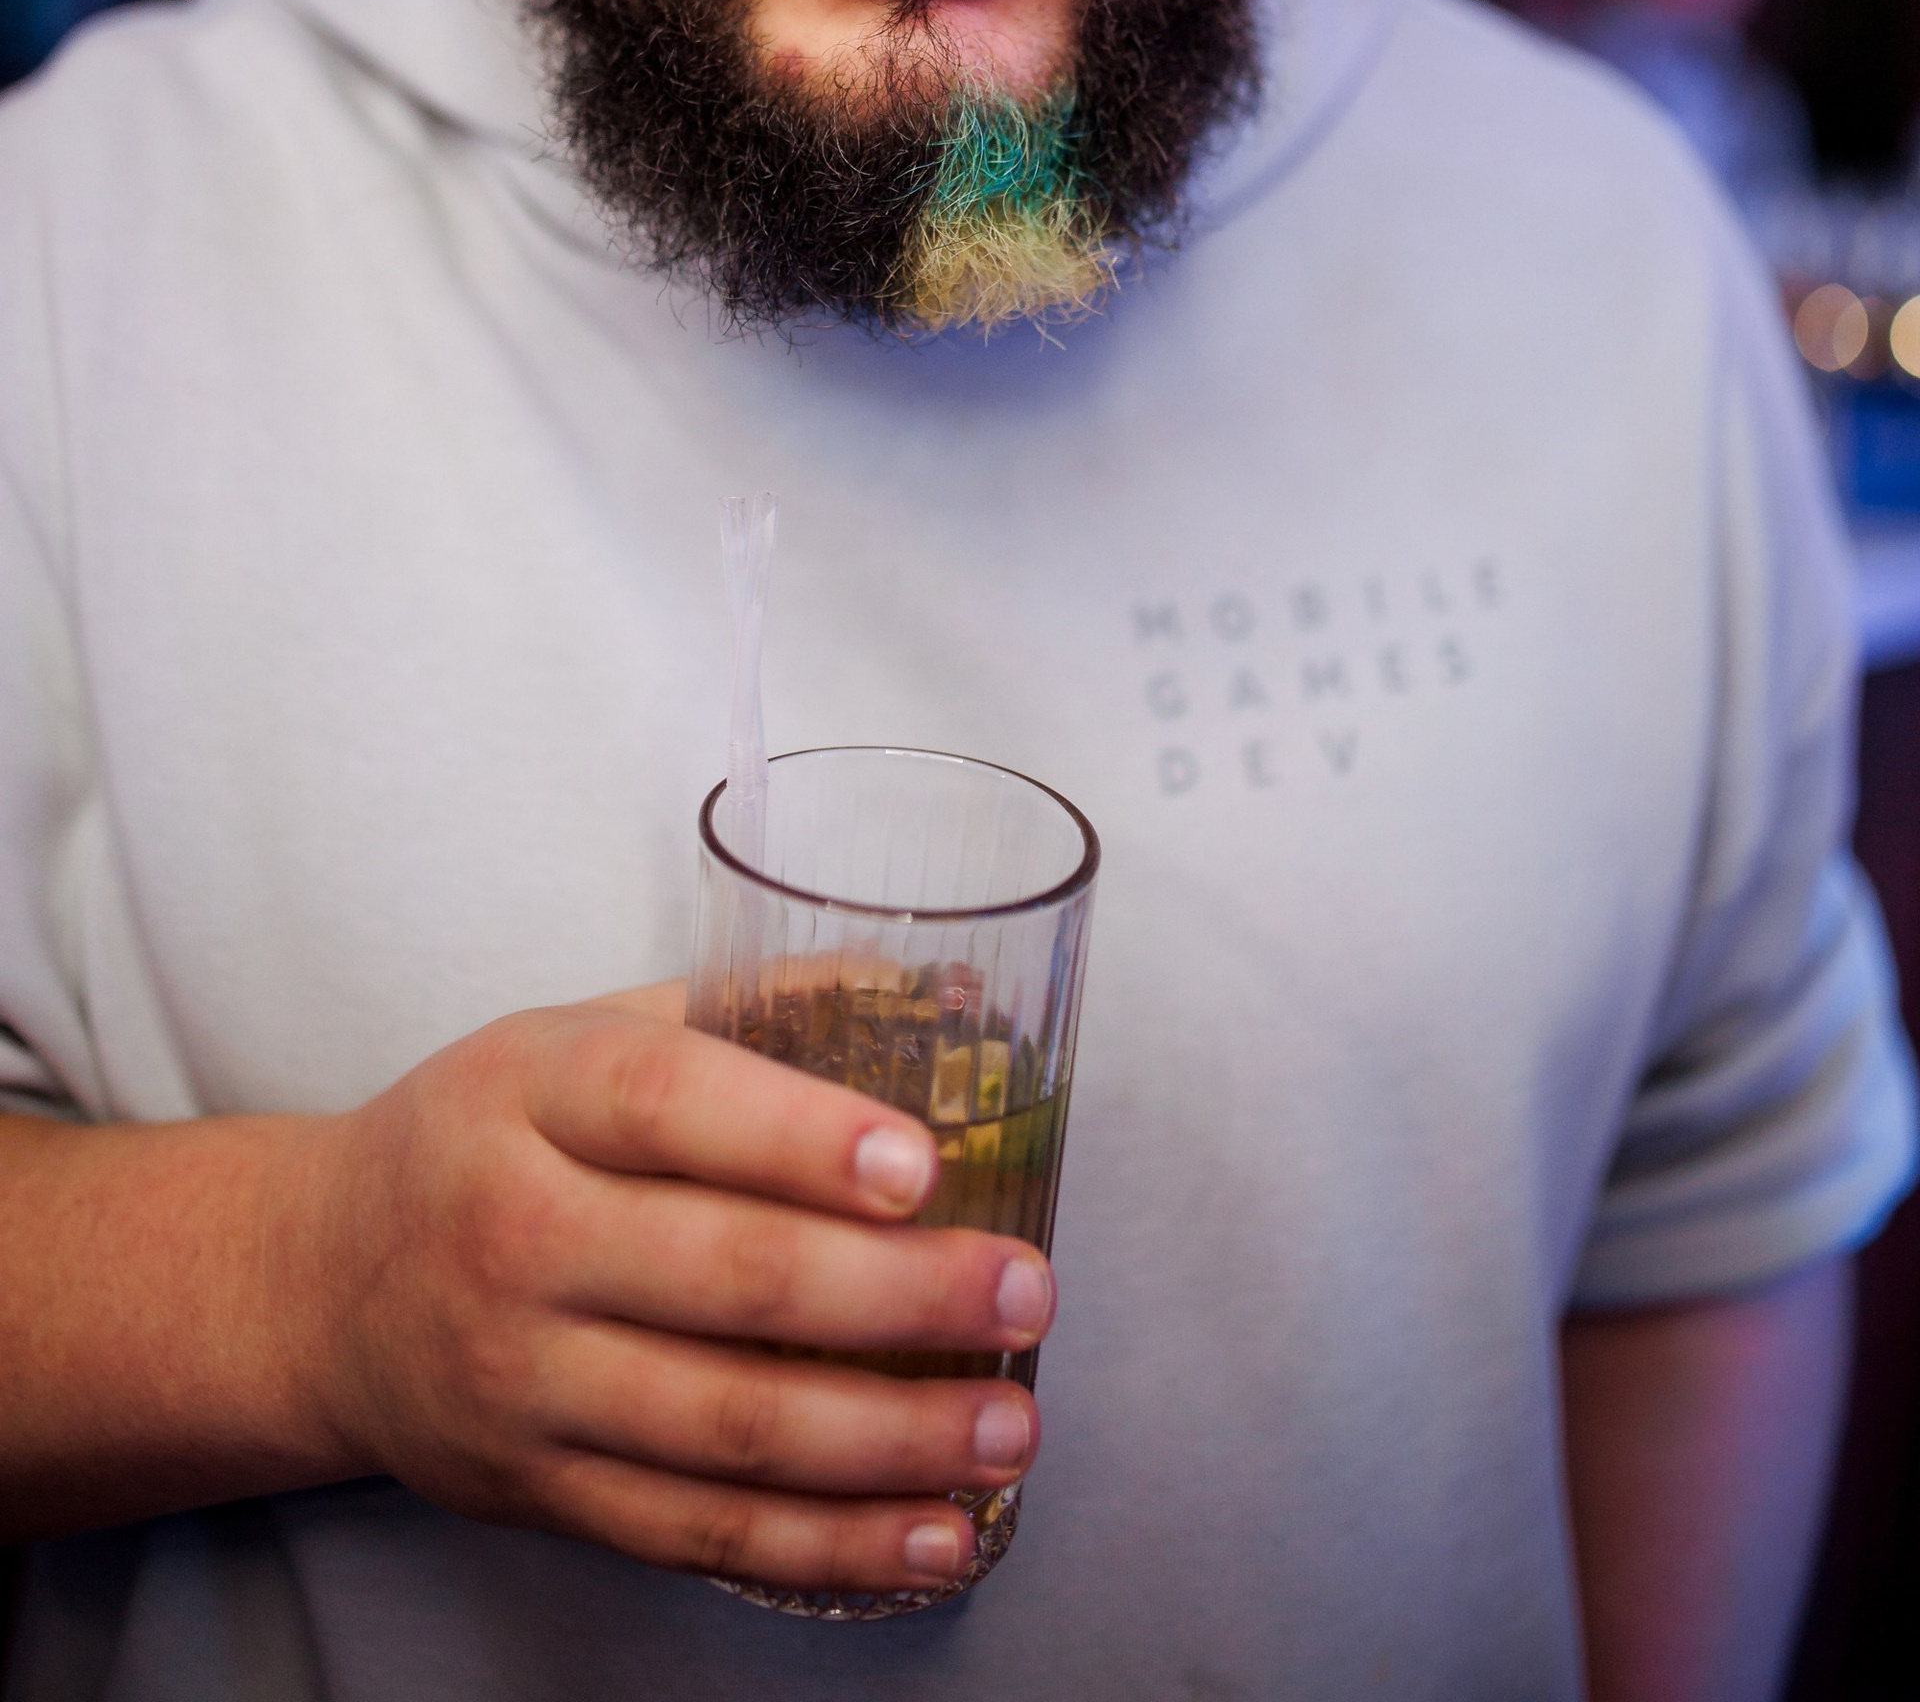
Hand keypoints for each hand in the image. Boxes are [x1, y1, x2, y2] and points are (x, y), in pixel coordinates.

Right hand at [300, 983, 1053, 1592]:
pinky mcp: (536, 1491)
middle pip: (724, 1277)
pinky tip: (932, 1533)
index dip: (801, 1136)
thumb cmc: (485, 1135)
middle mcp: (514, 1237)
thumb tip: (946, 984)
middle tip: (1024, 1289)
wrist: (316, 1285)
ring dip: (887, 1439)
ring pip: (724, 1426)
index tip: (922, 1162)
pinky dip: (825, 1543)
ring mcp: (520, 1380)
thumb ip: (747, 1006)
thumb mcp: (577, 1032)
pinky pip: (696, 1529)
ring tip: (1008, 1425)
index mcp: (529, 1094)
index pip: (670, 1106)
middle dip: (895, 1296)